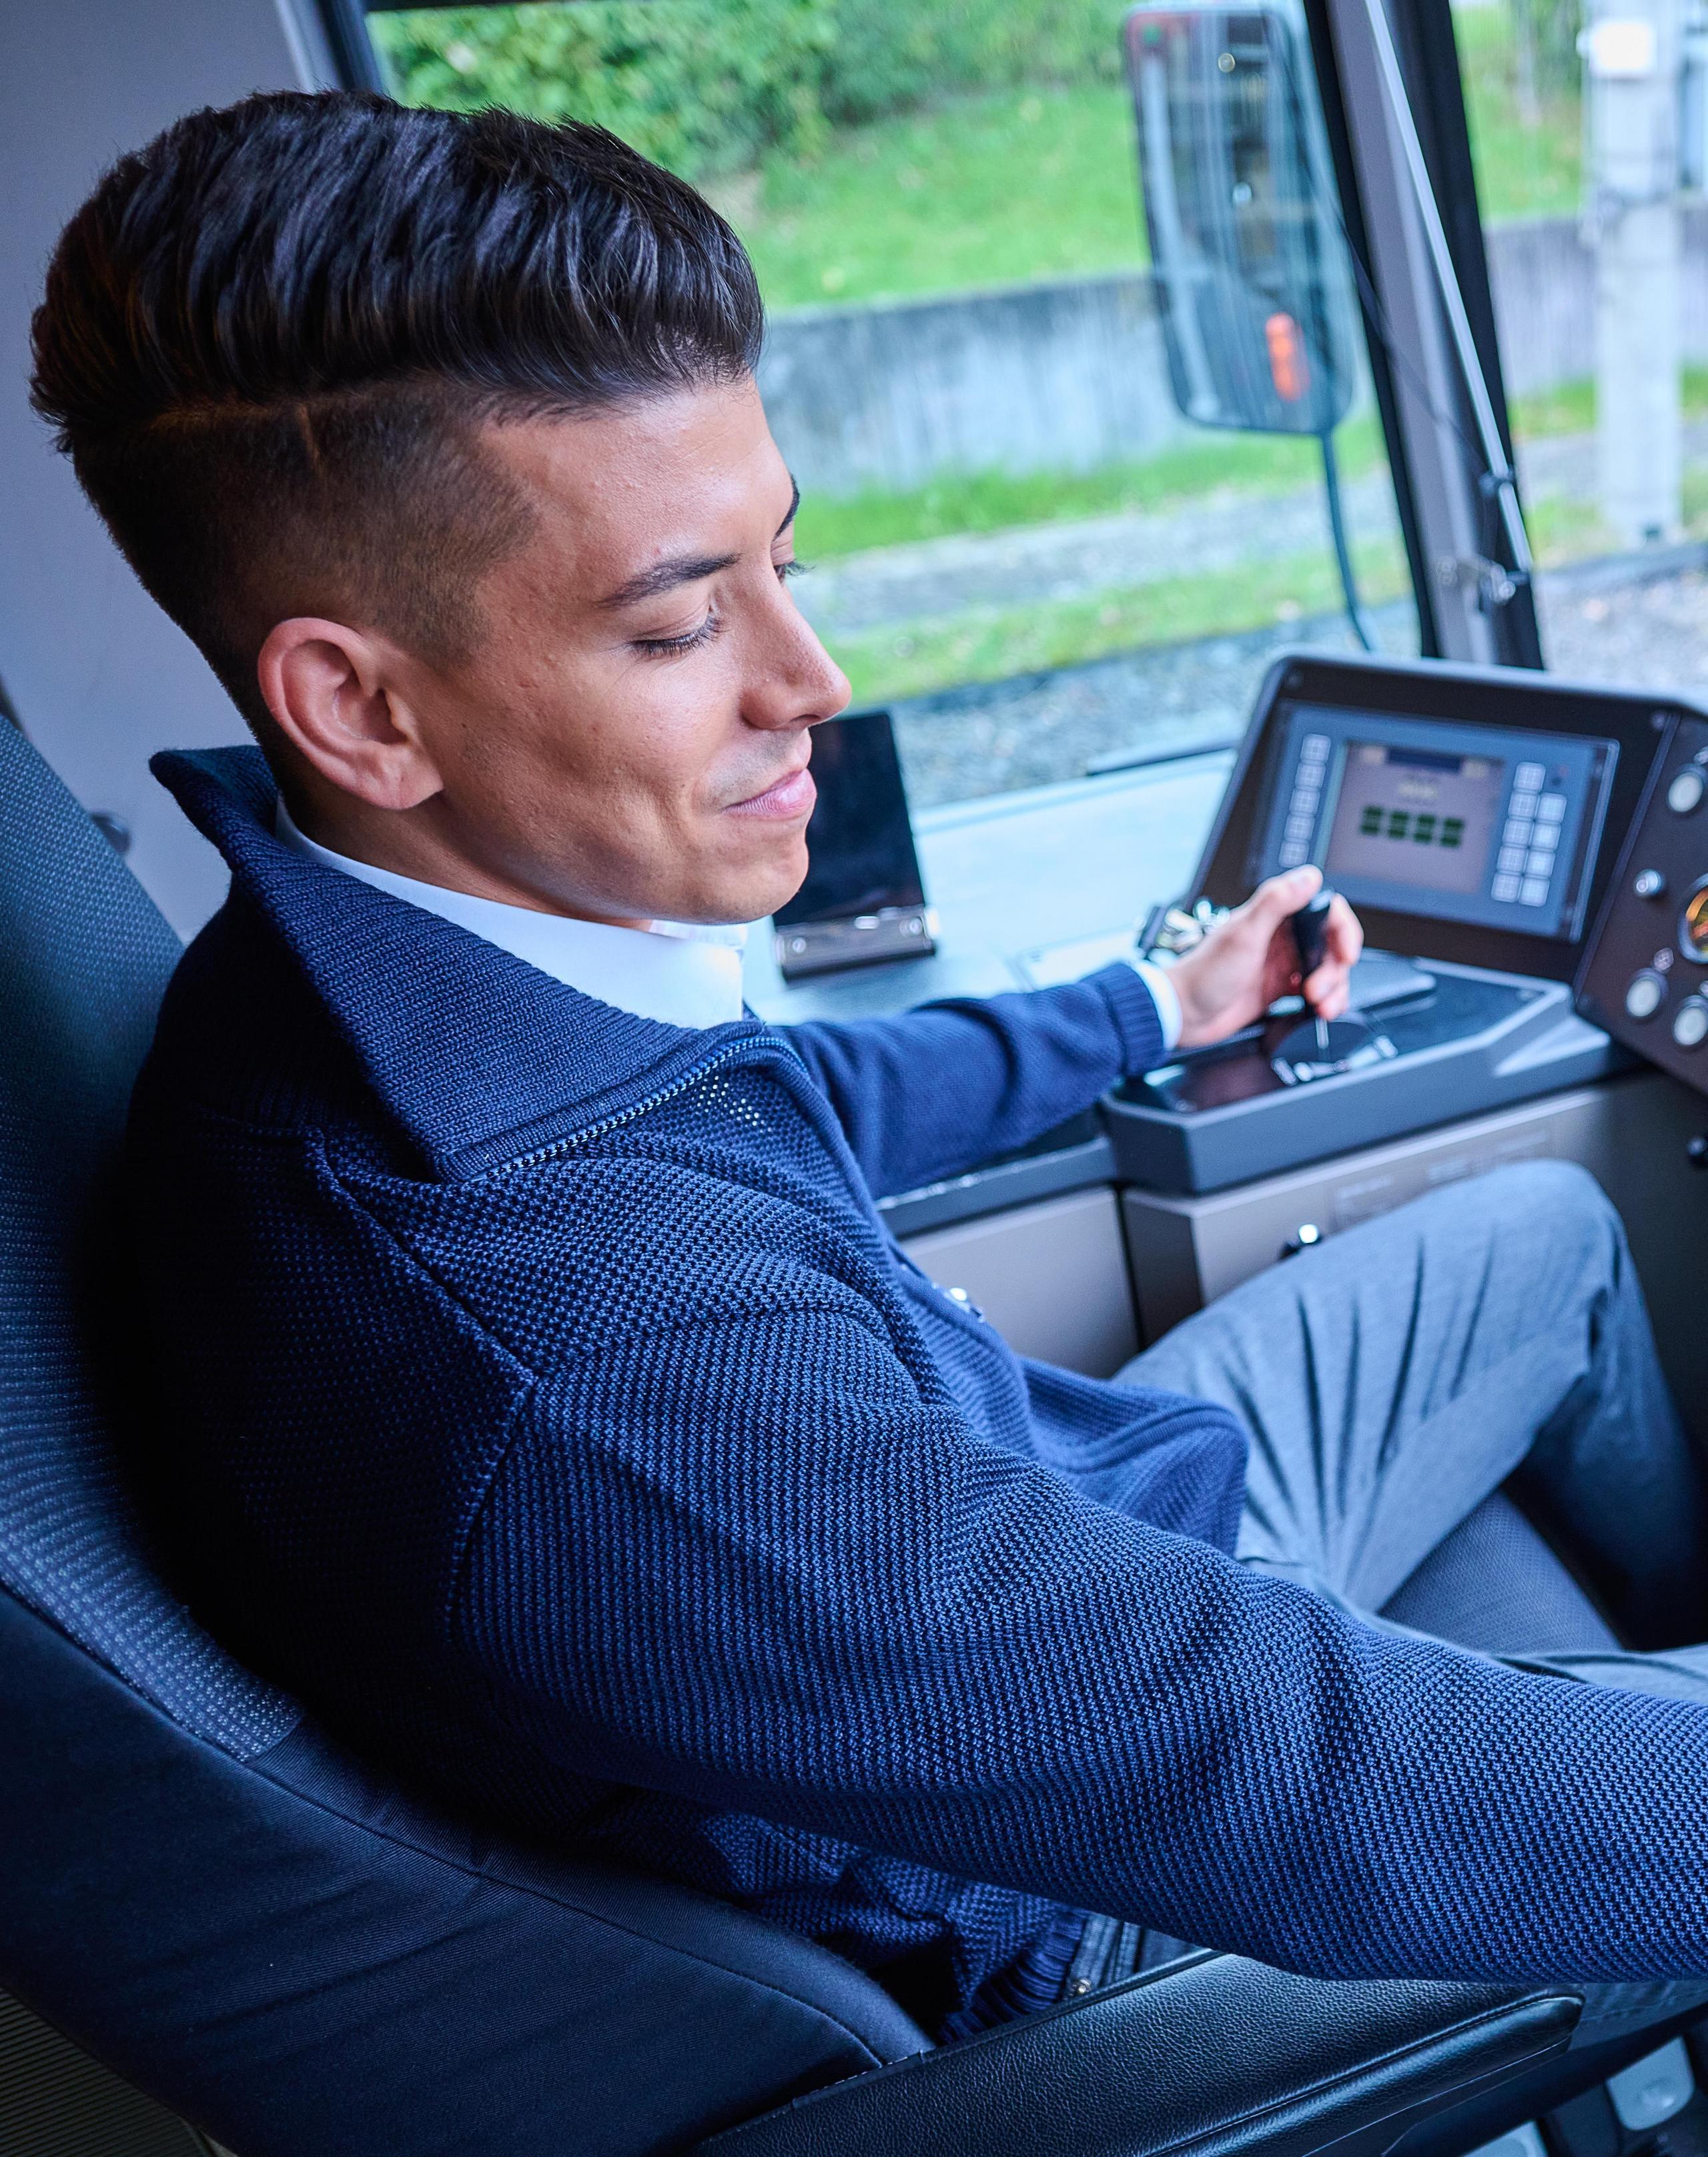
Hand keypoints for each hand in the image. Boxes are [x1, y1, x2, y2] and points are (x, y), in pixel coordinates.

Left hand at [1168, 866, 1362, 1050]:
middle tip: (1319, 988)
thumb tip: (1308, 877)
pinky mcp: (1279, 989)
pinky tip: (1318, 1010)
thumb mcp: (1243, 935)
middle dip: (1336, 969)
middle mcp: (1280, 937)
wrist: (1182, 1014)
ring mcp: (1281, 964)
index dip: (1343, 931)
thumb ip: (1276, 902)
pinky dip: (1324, 1002)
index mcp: (1274, 916)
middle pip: (1331, 945)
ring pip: (1326, 970)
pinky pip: (1315, 992)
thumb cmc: (1203, 974)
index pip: (1325, 911)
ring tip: (1320, 1004)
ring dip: (1333, 989)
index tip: (1345, 953)